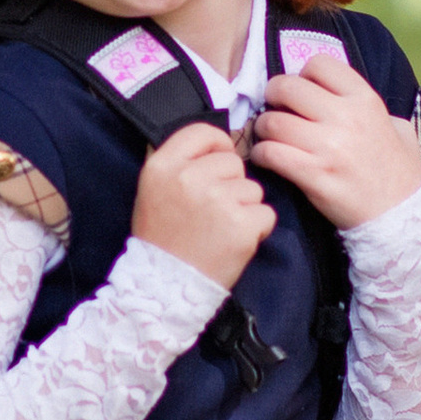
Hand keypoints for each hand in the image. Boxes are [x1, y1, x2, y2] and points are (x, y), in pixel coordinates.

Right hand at [132, 123, 274, 288]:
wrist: (164, 287)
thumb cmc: (162, 238)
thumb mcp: (155, 189)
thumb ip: (182, 162)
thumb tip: (222, 144)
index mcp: (163, 166)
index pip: (204, 132)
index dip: (217, 146)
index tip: (216, 163)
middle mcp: (190, 178)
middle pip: (233, 161)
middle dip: (231, 183)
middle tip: (211, 212)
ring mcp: (218, 201)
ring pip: (253, 188)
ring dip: (244, 208)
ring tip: (220, 229)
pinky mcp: (242, 224)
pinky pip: (266, 213)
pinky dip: (256, 228)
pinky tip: (234, 241)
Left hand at [249, 57, 420, 228]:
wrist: (398, 215)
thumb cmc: (397, 171)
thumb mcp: (397, 127)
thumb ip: (371, 106)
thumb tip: (341, 93)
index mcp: (365, 100)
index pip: (319, 64)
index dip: (303, 74)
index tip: (302, 92)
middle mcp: (345, 117)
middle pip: (287, 87)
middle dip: (274, 96)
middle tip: (275, 109)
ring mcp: (328, 147)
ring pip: (272, 121)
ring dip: (264, 128)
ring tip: (269, 137)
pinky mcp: (313, 175)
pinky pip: (270, 153)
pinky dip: (261, 154)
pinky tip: (267, 158)